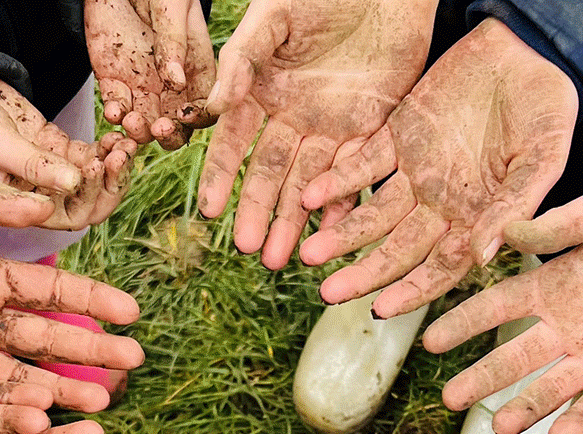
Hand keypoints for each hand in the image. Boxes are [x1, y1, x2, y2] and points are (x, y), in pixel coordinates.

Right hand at [0, 76, 136, 229]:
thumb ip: (32, 164)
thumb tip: (74, 181)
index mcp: (22, 207)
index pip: (68, 216)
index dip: (89, 197)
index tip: (98, 165)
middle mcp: (39, 196)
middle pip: (88, 205)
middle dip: (110, 184)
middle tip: (121, 155)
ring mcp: (50, 173)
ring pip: (93, 181)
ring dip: (113, 165)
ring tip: (125, 142)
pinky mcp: (56, 150)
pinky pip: (89, 157)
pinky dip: (105, 147)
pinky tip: (116, 134)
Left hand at [0, 178, 143, 412]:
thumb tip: (48, 208)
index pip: (50, 292)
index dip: (91, 302)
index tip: (131, 314)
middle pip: (44, 338)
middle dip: (89, 351)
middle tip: (133, 363)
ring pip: (17, 372)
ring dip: (59, 389)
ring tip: (100, 404)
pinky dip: (7, 406)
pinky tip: (40, 418)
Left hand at [86, 0, 216, 147]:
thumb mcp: (172, 5)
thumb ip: (175, 40)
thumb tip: (176, 80)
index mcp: (195, 66)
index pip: (205, 104)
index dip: (199, 117)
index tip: (185, 115)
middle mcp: (172, 84)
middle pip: (177, 125)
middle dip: (169, 134)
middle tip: (158, 127)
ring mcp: (142, 86)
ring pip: (145, 125)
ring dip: (139, 132)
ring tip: (131, 120)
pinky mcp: (114, 82)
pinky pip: (116, 109)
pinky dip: (114, 117)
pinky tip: (113, 112)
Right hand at [197, 0, 433, 268]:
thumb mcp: (273, 17)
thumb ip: (243, 60)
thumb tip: (212, 106)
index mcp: (261, 90)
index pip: (235, 141)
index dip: (223, 175)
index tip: (211, 210)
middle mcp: (293, 116)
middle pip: (272, 172)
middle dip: (260, 211)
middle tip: (250, 249)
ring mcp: (332, 125)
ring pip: (310, 183)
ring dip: (295, 220)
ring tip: (281, 260)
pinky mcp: (372, 127)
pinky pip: (356, 173)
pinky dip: (344, 203)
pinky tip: (332, 233)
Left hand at [298, 19, 576, 316]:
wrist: (528, 49)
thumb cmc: (549, 109)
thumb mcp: (544, 158)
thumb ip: (515, 207)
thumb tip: (485, 257)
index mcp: (477, 218)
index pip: (439, 268)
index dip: (411, 291)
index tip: (381, 309)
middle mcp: (441, 204)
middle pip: (396, 250)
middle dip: (363, 274)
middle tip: (329, 294)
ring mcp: (416, 172)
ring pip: (371, 214)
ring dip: (341, 234)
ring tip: (308, 254)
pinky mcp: (397, 135)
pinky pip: (362, 165)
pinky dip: (337, 181)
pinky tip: (312, 197)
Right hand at [423, 188, 582, 433]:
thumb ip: (561, 225)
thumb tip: (507, 232)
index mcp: (552, 288)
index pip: (497, 307)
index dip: (464, 324)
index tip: (431, 340)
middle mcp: (565, 330)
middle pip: (513, 358)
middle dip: (482, 379)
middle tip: (450, 398)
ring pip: (547, 389)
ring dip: (523, 408)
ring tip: (498, 427)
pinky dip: (575, 423)